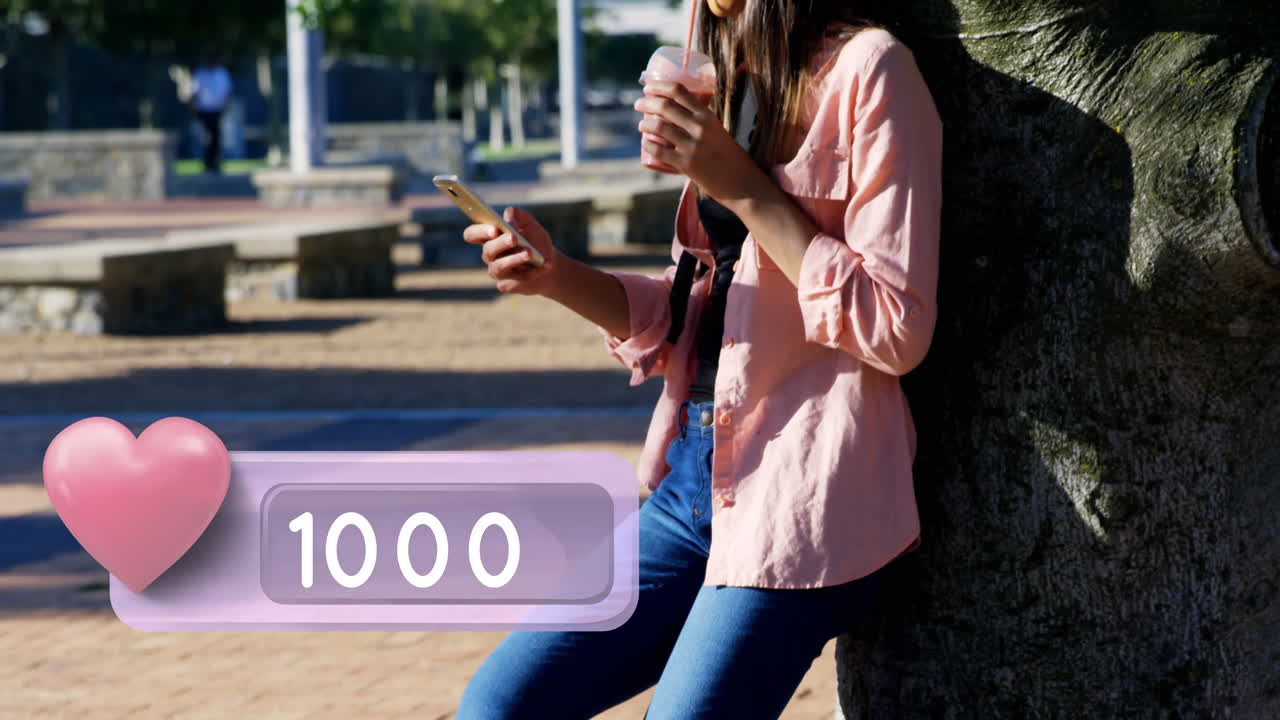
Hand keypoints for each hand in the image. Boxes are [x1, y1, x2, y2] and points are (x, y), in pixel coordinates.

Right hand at [462, 206, 562, 295]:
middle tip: (514, 238)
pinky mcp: (507, 285)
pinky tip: (546, 265)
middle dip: (500, 244)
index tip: (495, 229)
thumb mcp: (529, 224)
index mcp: (490, 237)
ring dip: (515, 259)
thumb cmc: (534, 240)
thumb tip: (509, 218)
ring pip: (499, 267)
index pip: (472, 234)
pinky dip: (534, 271)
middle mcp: (490, 255)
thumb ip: (518, 215)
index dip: (480, 232)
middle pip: (487, 250)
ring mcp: (497, 271)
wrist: (549, 263)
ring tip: (530, 253)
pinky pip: (517, 280)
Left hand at [633, 80, 767, 204]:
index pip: (679, 91)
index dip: (659, 86)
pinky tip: (645, 143)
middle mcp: (700, 127)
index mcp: (707, 115)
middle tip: (639, 104)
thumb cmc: (727, 155)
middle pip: (665, 106)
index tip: (648, 87)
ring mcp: (692, 146)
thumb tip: (676, 109)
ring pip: (658, 127)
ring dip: (644, 124)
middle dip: (646, 102)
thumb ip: (699, 119)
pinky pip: (658, 151)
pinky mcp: (685, 165)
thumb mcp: (716, 130)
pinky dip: (648, 145)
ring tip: (642, 125)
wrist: (741, 183)